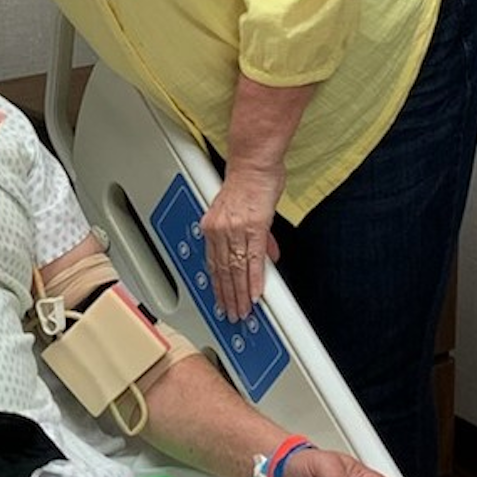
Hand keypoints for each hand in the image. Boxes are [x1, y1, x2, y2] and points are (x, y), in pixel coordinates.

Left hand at [199, 163, 282, 321]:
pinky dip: (254, 279)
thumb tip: (263, 254)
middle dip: (227, 296)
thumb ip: (253, 235)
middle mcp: (220, 229)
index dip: (217, 285)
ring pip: (235, 269)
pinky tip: (255, 293)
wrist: (254, 162)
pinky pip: (253, 260)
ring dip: (240, 293)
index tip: (221, 300)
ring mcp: (236, 230)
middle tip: (231, 314)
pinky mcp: (254, 227)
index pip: (213, 263)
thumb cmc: (249, 180)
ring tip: (243, 311)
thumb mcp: (244, 210)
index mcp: (212, 226)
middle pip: (222, 271)